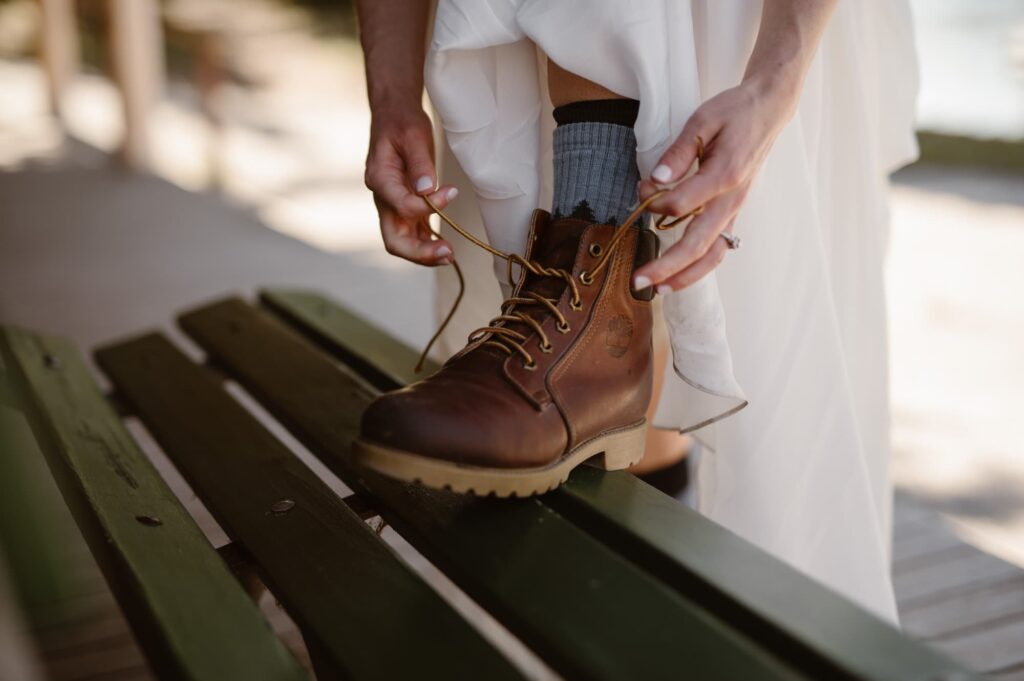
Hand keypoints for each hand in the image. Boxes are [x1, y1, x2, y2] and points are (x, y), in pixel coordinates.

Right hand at [364, 104, 457, 265]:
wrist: (394, 115)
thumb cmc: (402, 122)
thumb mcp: (413, 135)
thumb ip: (419, 163)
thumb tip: (427, 189)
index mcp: (380, 178)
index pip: (402, 205)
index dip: (428, 205)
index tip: (452, 192)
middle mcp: (383, 198)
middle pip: (394, 238)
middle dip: (419, 252)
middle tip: (447, 253)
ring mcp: (393, 205)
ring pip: (403, 241)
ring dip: (425, 253)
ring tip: (450, 256)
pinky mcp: (406, 206)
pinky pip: (414, 232)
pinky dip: (428, 243)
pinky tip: (445, 249)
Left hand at [633, 76, 798, 292]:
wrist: (767, 111)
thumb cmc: (733, 113)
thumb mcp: (702, 120)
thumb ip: (678, 152)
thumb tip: (655, 180)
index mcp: (724, 174)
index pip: (684, 204)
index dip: (656, 204)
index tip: (640, 192)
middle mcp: (732, 199)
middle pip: (698, 244)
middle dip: (666, 267)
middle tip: (638, 281)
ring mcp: (735, 210)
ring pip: (712, 255)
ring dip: (684, 276)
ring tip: (657, 290)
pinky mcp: (733, 213)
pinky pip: (718, 249)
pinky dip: (698, 267)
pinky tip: (678, 277)